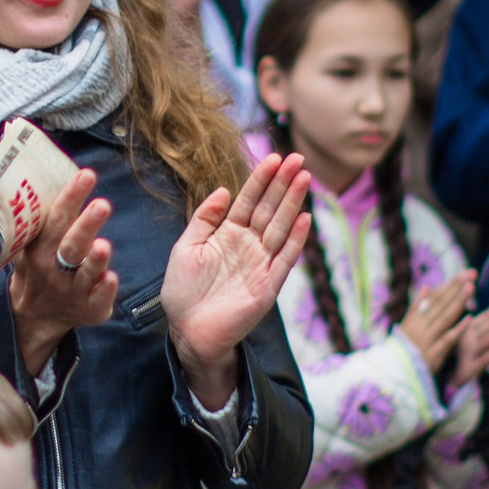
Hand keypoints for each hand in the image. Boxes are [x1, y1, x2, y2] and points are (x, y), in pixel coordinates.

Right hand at [8, 168, 116, 377]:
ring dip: (95, 259)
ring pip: (85, 274)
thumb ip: (39, 220)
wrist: (35, 316)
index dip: (71, 197)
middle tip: (102, 204)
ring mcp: (73, 291)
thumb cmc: (39, 268)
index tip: (86, 174)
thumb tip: (48, 176)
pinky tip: (111, 278)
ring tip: (104, 244)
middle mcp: (55, 270)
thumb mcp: (29, 246)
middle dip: (86, 225)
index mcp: (40, 249)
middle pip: (71, 246)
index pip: (56, 219)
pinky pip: (98, 300)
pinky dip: (104, 290)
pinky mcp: (89, 309)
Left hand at [163, 153, 313, 407]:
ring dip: (293, 203)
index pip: (249, 200)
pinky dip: (296, 240)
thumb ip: (204, 219)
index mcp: (227, 234)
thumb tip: (222, 190)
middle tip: (297, 158)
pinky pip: (285, 259)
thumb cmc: (183, 292)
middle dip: (283, 183)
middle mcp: (248, 245)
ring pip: (280, 227)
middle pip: (269, 208)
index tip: (273, 156)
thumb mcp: (185, 248)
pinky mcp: (268, 286)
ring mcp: (260, 264)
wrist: (188, 332)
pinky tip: (305, 218)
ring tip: (304, 178)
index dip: (261, 179)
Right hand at [397, 270, 475, 376]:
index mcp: (416, 318)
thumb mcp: (407, 326)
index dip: (451, 284)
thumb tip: (428, 287)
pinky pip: (446, 340)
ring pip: (445, 317)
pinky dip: (457, 330)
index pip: (436, 297)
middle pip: (442, 304)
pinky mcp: (433, 354)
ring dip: (458, 302)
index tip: (465, 273)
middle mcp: (421, 326)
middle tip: (472, 273)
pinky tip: (469, 319)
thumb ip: (418, 306)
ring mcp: (427, 339)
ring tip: (471, 288)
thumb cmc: (402, 349)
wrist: (392, 374)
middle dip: (457, 288)